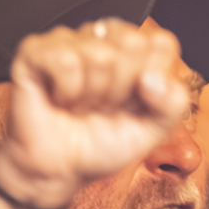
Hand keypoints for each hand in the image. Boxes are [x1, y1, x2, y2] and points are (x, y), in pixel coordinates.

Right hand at [0, 20, 189, 208]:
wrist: (60, 170)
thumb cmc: (101, 144)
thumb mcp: (153, 130)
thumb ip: (172, 104)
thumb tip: (153, 78)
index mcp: (133, 49)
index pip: (161, 43)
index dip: (152, 82)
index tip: (133, 102)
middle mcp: (101, 38)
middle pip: (132, 43)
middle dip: (121, 89)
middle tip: (103, 106)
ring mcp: (67, 40)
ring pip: (99, 55)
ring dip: (91, 95)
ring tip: (80, 105)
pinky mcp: (35, 51)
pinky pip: (66, 61)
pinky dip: (66, 91)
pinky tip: (59, 100)